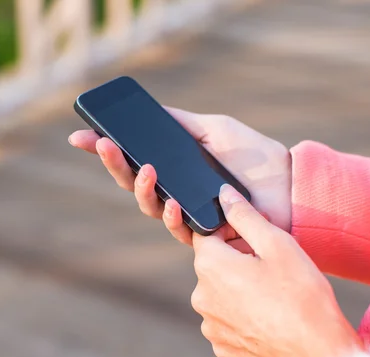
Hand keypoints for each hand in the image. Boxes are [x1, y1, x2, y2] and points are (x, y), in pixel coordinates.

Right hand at [69, 108, 290, 245]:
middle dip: (113, 163)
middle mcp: (174, 189)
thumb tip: (150, 111)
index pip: (131, 158)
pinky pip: (177, 227)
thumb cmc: (253, 156)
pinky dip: (171, 213)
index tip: (79, 136)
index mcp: (174, 165)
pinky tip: (171, 200)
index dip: (106, 150)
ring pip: (148, 205)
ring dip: (139, 186)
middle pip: (131, 182)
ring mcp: (186, 212)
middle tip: (102, 144)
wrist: (289, 184)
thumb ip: (181, 122)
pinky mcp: (202, 233)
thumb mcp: (214, 129)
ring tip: (143, 168)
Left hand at [191, 184, 361, 356]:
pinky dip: (240, 313)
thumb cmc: (301, 295)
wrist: (319, 354)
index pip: (205, 234)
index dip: (229, 229)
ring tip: (271, 290)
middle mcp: (200, 295)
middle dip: (235, 257)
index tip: (253, 235)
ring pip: (218, 292)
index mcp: (209, 266)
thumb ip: (244, 215)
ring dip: (237, 286)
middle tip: (269, 262)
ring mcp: (209, 324)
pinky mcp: (221, 345)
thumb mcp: (277, 244)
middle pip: (212, 264)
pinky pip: (225, 319)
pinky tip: (267, 314)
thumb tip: (224, 195)